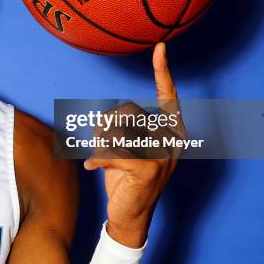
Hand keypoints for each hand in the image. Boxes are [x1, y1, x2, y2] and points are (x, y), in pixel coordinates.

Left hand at [83, 42, 183, 247]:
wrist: (130, 216)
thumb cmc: (125, 177)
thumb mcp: (123, 147)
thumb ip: (120, 128)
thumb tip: (106, 119)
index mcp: (169, 132)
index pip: (168, 97)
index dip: (163, 73)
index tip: (160, 48)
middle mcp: (170, 141)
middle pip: (127, 114)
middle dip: (107, 130)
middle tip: (105, 150)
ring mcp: (161, 154)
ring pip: (117, 132)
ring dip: (102, 146)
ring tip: (103, 161)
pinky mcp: (147, 168)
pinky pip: (112, 151)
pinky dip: (97, 159)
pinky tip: (92, 168)